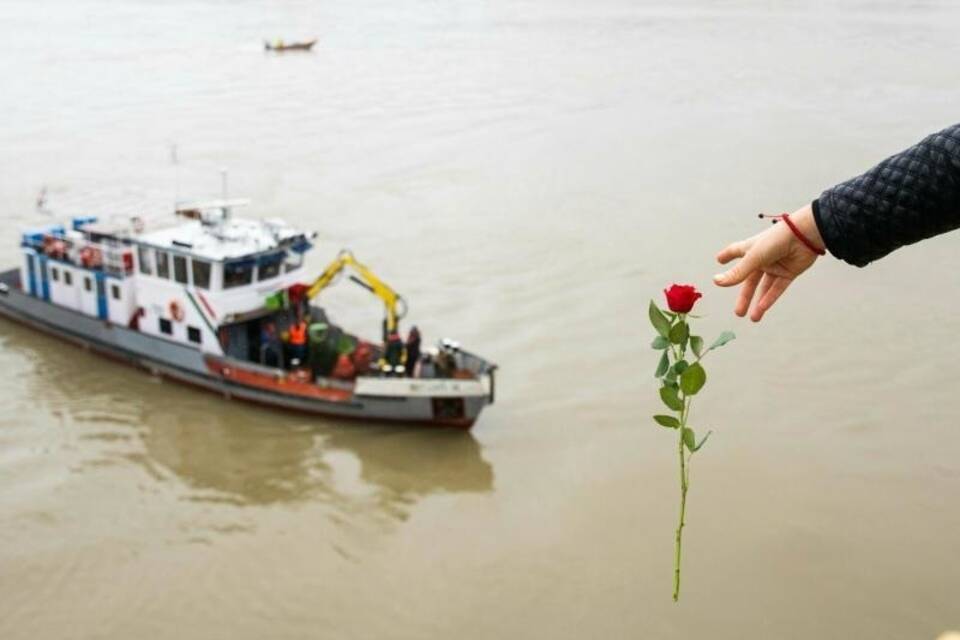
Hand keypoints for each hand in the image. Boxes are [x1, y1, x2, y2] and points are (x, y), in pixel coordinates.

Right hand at [713, 204, 822, 320]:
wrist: (805, 235)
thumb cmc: (776, 240)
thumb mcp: (753, 258)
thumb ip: (738, 272)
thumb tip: (717, 282)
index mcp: (751, 249)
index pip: (736, 251)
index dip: (727, 255)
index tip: (719, 260)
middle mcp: (762, 258)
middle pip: (749, 280)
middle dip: (744, 296)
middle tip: (738, 312)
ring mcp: (776, 266)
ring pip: (764, 288)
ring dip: (758, 302)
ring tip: (752, 318)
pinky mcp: (789, 272)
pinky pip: (777, 288)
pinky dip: (770, 298)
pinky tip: (763, 308)